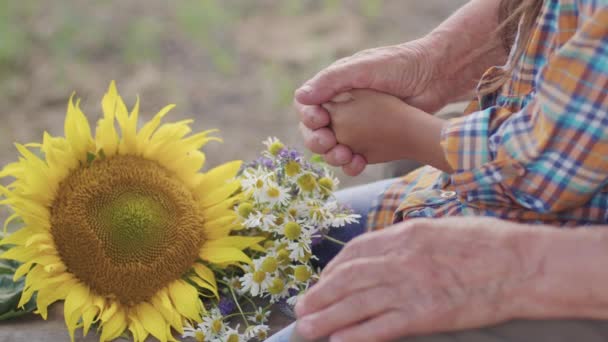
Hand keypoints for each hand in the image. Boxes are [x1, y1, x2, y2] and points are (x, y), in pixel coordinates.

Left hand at [294, 217, 537, 341]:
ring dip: (328, 317)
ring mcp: (411, 287)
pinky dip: (357, 334)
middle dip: (320, 294)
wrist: (522, 264)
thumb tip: (383, 253)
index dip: (333, 269)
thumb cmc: (485, 243)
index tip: (322, 281)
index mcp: (404, 235)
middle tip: (301, 309)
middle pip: (347, 279)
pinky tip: (339, 341)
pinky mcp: (426, 314)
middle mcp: (400, 259)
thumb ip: (407, 240)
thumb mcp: (439, 228)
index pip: (355, 252)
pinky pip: (382, 326)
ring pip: (357, 304)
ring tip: (307, 328)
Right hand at [295, 40, 447, 175]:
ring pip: (331, 149)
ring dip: (332, 156)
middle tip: (329, 142)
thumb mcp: (363, 67)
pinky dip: (351, 165)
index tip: (320, 120)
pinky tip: (359, 163)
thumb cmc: (399, 66)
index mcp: (333, 89)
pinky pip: (352, 159)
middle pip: (314, 132)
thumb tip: (299, 97)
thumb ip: (331, 81)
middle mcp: (341, 109)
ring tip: (345, 156)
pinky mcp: (370, 143)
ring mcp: (355, 128)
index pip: (307, 107)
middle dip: (317, 140)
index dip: (308, 117)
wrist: (435, 79)